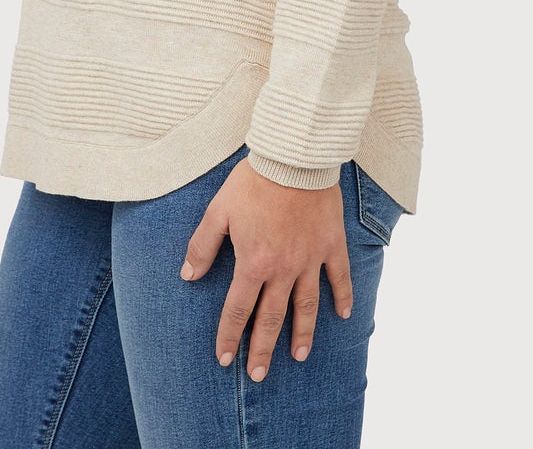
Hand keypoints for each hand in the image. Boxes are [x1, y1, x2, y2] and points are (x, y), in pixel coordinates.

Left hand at [178, 157, 352, 380]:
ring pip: (307, 306)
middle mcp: (283, 269)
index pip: (239, 309)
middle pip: (272, 318)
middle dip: (262, 349)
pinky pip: (339, 276)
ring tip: (297, 357)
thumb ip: (202, 246)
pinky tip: (344, 315)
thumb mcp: (218, 211)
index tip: (225, 358)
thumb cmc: (253, 183)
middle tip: (258, 374)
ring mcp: (310, 259)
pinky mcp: (331, 244)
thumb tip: (188, 275)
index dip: (230, 336)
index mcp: (254, 263)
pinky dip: (343, 296)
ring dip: (302, 334)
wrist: (294, 159)